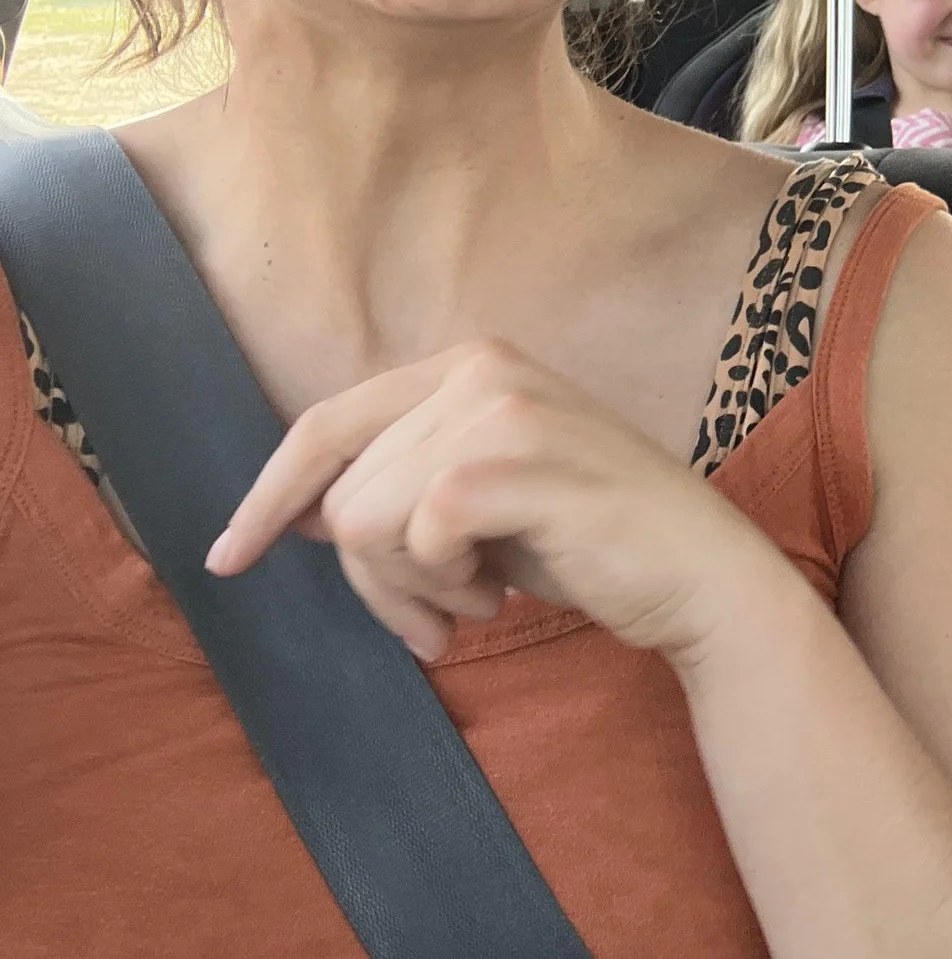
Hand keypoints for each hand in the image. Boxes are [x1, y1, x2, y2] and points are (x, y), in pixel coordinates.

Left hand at [206, 339, 793, 664]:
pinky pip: (412, 537)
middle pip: (342, 489)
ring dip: (407, 588)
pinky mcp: (517, 461)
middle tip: (440, 611)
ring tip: (472, 602)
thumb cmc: (589, 541)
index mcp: (470, 365)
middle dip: (372, 575)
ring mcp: (502, 409)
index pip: (326, 423)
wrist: (698, 574)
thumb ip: (398, 488)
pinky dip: (440, 588)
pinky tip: (493, 598)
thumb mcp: (480, 506)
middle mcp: (481, 369)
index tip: (228, 557)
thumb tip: (303, 513)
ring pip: (365, 520)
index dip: (269, 495)